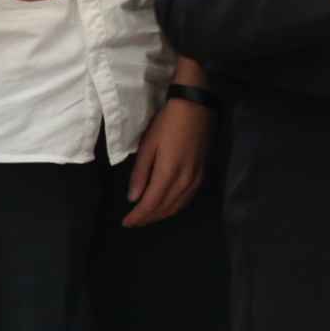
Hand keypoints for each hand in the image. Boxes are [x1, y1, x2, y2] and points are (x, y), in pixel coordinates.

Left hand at [122, 95, 207, 226]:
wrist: (197, 107)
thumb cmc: (168, 123)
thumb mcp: (148, 145)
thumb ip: (140, 174)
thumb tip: (133, 198)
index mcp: (167, 174)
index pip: (150, 204)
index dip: (137, 216)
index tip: (126, 223)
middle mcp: (184, 182)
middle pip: (164, 209)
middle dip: (147, 218)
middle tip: (134, 222)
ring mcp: (196, 180)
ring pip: (177, 207)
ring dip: (161, 215)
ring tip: (147, 218)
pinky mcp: (203, 176)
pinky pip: (187, 199)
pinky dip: (175, 207)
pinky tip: (167, 207)